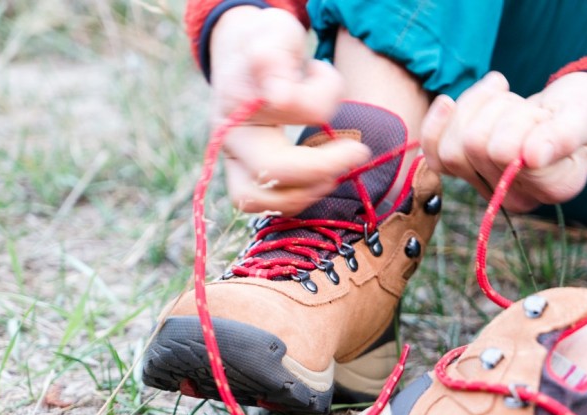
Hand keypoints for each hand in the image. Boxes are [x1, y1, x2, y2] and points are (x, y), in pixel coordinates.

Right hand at [209, 7, 368, 214]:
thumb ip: (275, 58)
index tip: (349, 107)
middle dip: (320, 167)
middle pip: (268, 170)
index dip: (324, 104)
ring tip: (334, 174)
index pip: (287, 107)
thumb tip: (280, 97)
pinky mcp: (244, 180)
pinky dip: (298, 200)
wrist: (244, 60)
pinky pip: (266, 207)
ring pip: (256, 200)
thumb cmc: (270, 47)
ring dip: (305, 192)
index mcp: (237, 96)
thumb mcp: (275, 36)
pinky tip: (321, 180)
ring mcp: (232, 162)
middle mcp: (229, 135)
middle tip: (357, 152)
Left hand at [421, 71, 586, 211]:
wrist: (570, 113)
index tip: (541, 113)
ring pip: (451, 146)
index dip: (516, 121)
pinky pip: (433, 154)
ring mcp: (487, 186)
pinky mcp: (465, 170)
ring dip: (474, 108)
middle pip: (472, 146)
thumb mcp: (582, 117)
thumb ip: (563, 136)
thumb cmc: (580, 113)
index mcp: (549, 189)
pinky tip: (449, 102)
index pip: (503, 151)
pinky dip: (438, 123)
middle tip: (523, 104)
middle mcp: (514, 197)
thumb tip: (534, 157)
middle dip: (496, 110)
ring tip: (503, 96)